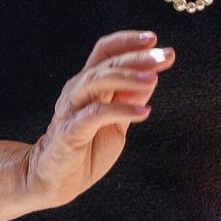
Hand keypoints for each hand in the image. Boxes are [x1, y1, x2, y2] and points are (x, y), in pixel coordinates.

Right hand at [24, 30, 171, 208]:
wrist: (56, 180)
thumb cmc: (86, 149)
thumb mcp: (117, 123)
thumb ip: (130, 100)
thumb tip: (152, 76)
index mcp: (88, 85)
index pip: (104, 52)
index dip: (126, 42)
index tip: (154, 39)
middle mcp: (77, 91)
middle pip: (105, 64)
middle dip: (137, 57)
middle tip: (165, 56)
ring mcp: (71, 110)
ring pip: (96, 81)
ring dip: (127, 77)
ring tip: (153, 77)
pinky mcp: (70, 132)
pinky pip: (94, 115)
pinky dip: (120, 110)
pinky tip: (143, 113)